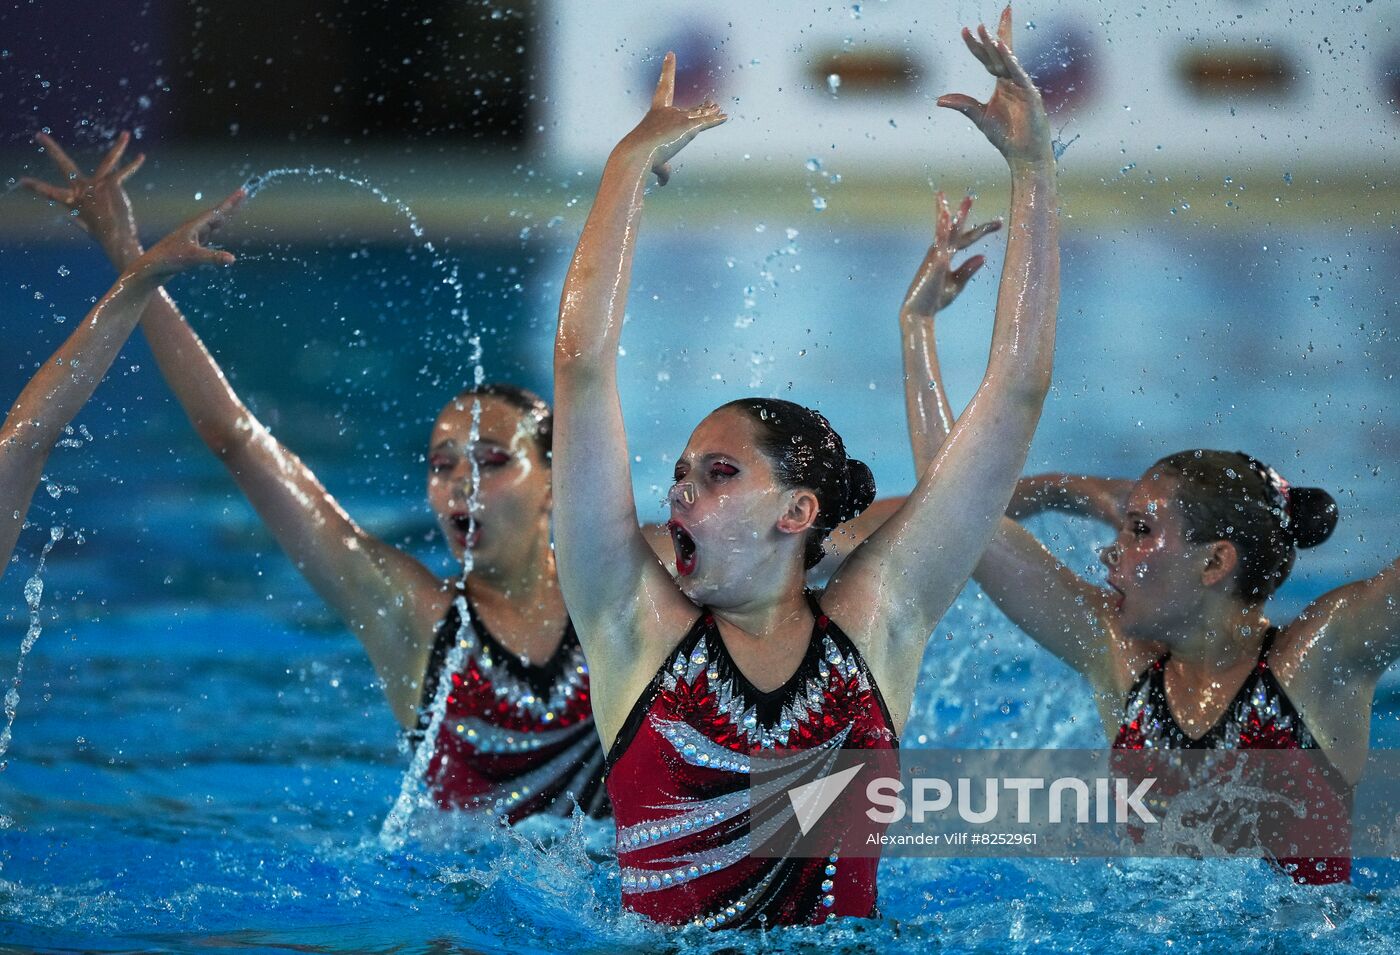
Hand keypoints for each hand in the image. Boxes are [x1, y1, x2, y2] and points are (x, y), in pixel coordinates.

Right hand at [21, 132, 144, 258]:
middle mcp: (82, 190)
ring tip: (126, 134)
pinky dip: (133, 165)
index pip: (49, 192)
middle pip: (64, 165)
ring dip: (118, 147)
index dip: (35, 186)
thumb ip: (78, 220)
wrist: (116, 238)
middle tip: (39, 135)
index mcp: (71, 201)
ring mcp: (98, 185)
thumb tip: (70, 217)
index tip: (22, 181)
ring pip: (108, 161)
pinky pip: (124, 172)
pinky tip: (140, 156)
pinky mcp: (112, 185)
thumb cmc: (101, 236)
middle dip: (51, 148)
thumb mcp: (85, 227)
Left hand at [122, 189, 242, 286]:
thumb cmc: (168, 260)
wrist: (151, 268)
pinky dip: (215, 230)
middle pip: (216, 214)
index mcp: (194, 227)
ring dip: (223, 216)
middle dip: (230, 206)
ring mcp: (191, 238)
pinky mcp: (189, 247)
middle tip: (242, 195)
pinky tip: (216, 230)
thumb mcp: (193, 258)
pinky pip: (207, 235)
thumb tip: (233, 259)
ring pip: (212, 224)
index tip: (242, 191)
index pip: (217, 212)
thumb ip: (213, 257)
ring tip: (232, 210)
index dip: (230, 202)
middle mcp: (194, 229)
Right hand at [621, 52, 726, 184]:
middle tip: (711, 103)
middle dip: (702, 107)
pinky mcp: (689, 126)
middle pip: (689, 108)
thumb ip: (663, 170)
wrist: (637, 154)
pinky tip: (725, 117)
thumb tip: (664, 182)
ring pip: (700, 115)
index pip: (663, 88)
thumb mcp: (652, 162)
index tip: (671, 54)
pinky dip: (716, 120)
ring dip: (711, 114)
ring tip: (721, 110)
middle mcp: (669, 111)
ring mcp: (680, 118)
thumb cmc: (641, 158)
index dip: (668, 69)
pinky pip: (707, 122)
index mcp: (656, 112)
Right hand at [902, 192, 1000, 318]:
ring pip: (945, 230)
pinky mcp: (935, 261)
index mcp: (946, 257)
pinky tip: (946, 215)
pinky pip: (939, 240)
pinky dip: (942, 226)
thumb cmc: (935, 300)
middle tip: (970, 196)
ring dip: (951, 213)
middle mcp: (940, 252)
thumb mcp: (956, 285)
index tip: (999, 222)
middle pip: (955, 229)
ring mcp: (937, 255)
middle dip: (962, 213)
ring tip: (954, 197)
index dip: (982, 229)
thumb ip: (968, 269)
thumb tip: (984, 255)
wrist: (920, 313)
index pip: (966, 239)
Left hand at [937, 6, 1052, 165]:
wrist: (1023, 154)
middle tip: (977, 24)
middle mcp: (1012, 80)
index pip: (987, 58)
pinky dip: (1010, 60)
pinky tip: (1002, 47)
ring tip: (985, 30)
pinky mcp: (1030, 93)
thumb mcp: (980, 117)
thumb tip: (940, 100)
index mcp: (1002, 83)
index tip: (966, 30)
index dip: (977, 45)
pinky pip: (1018, 73)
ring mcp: (1022, 85)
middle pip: (998, 53)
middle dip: (988, 38)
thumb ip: (963, 105)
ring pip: (1007, 60)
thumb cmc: (1006, 136)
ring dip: (997, 45)